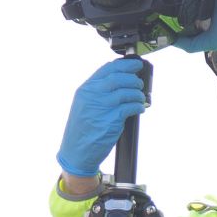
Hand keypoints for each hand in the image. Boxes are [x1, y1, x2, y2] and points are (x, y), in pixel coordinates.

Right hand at [56, 58, 145, 176]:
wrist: (76, 152)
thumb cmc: (82, 129)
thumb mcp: (83, 104)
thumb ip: (98, 91)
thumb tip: (121, 79)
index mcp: (85, 90)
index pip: (107, 69)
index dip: (124, 65)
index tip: (135, 65)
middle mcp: (92, 96)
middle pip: (119, 78)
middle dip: (133, 78)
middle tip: (139, 83)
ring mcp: (102, 108)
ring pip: (127, 92)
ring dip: (138, 93)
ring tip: (140, 97)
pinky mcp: (111, 120)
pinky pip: (130, 107)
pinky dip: (138, 106)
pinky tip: (140, 108)